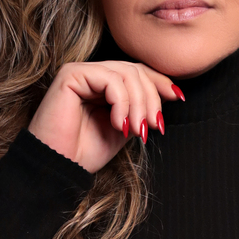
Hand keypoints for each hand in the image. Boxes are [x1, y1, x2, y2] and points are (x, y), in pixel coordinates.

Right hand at [28, 60, 183, 174]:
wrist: (60, 166)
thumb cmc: (85, 152)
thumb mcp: (125, 127)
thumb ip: (142, 108)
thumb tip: (172, 93)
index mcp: (102, 84)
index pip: (137, 72)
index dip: (159, 82)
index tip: (178, 98)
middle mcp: (91, 74)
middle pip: (135, 71)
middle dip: (152, 99)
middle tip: (154, 126)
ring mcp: (80, 72)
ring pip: (126, 73)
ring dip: (139, 104)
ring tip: (136, 130)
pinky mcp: (71, 75)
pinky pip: (110, 78)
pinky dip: (122, 102)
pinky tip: (118, 125)